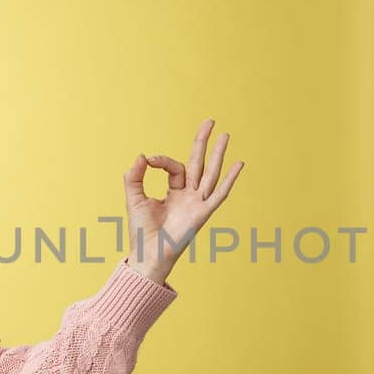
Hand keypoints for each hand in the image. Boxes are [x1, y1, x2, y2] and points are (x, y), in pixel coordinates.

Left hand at [122, 118, 244, 282]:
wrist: (148, 253)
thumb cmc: (141, 231)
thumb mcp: (134, 198)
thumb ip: (134, 176)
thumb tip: (142, 155)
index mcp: (174, 192)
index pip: (175, 167)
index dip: (162, 160)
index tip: (148, 160)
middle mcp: (189, 195)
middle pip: (199, 163)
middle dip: (203, 142)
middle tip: (210, 121)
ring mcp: (197, 203)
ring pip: (210, 173)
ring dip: (218, 154)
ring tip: (226, 134)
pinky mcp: (202, 213)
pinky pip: (219, 194)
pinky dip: (230, 179)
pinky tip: (239, 164)